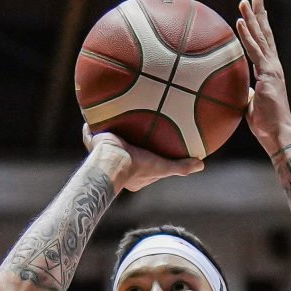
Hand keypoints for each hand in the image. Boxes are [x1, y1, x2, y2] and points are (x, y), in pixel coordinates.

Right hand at [88, 123, 205, 192]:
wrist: (113, 160)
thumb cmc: (138, 166)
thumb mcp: (163, 167)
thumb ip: (181, 167)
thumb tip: (201, 164)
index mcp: (132, 175)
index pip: (142, 165)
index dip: (148, 159)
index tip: (153, 151)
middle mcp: (117, 165)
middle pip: (125, 153)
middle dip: (129, 146)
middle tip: (136, 133)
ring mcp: (103, 154)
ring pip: (106, 142)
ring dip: (109, 134)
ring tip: (114, 119)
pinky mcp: (93, 142)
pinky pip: (90, 132)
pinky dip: (89, 127)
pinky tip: (91, 115)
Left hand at [233, 0, 290, 154]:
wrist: (277, 134)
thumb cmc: (265, 124)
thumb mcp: (252, 104)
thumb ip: (247, 93)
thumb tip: (237, 90)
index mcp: (270, 71)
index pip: (264, 45)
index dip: (260, 28)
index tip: (256, 13)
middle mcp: (273, 66)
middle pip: (266, 35)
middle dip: (260, 15)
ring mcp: (272, 68)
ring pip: (261, 37)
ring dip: (252, 18)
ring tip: (246, 1)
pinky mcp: (268, 73)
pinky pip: (254, 50)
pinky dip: (247, 34)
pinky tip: (240, 21)